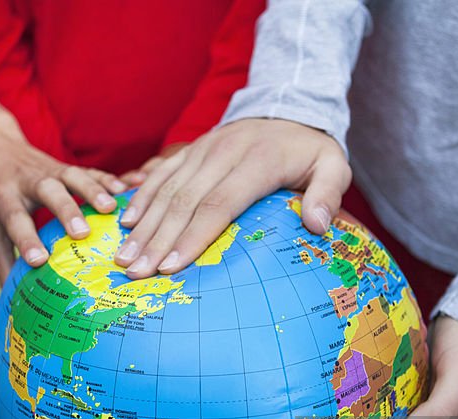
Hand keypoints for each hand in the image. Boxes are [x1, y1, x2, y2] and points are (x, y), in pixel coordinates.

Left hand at [0, 109, 125, 280]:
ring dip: (94, 191)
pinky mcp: (66, 167)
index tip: (40, 261)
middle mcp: (27, 181)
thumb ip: (1, 259)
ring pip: (73, 177)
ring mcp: (49, 170)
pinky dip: (110, 178)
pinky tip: (131, 187)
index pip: (15, 218)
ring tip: (113, 209)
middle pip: (48, 192)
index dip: (26, 239)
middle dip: (66, 211)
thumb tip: (9, 299)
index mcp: (2, 196)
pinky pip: (91, 171)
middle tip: (82, 233)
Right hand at [114, 119, 350, 277]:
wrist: (288, 106)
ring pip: (167, 189)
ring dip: (143, 225)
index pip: (220, 204)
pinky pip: (161, 174)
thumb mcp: (333, 166)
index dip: (194, 237)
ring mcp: (203, 149)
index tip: (172, 267)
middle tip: (136, 273)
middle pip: (185, 201)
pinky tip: (126, 223)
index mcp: (258, 161)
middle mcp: (223, 152)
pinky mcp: (191, 149)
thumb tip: (316, 226)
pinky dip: (142, 198)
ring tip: (124, 257)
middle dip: (157, 240)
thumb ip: (327, 194)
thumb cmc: (310, 151)